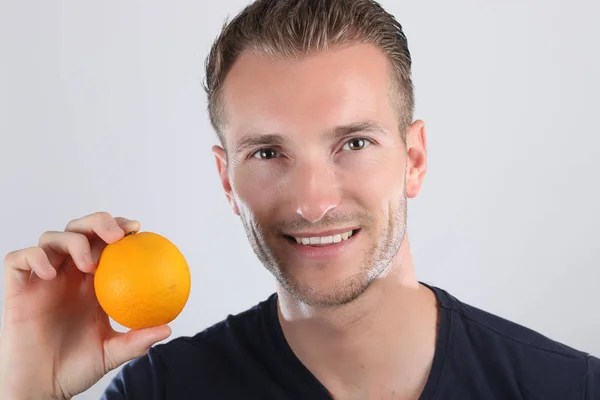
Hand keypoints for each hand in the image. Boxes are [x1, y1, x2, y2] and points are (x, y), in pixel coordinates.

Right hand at [0, 212, 170, 399]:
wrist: (43, 387)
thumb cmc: (77, 367)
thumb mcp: (112, 352)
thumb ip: (137, 340)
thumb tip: (167, 329)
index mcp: (92, 281)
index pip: (105, 242)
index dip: (119, 228)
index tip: (137, 230)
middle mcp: (68, 274)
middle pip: (79, 229)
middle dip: (98, 222)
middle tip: (117, 235)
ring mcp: (42, 279)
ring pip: (51, 238)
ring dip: (72, 241)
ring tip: (88, 264)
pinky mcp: (17, 289)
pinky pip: (19, 259)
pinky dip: (34, 257)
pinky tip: (51, 273)